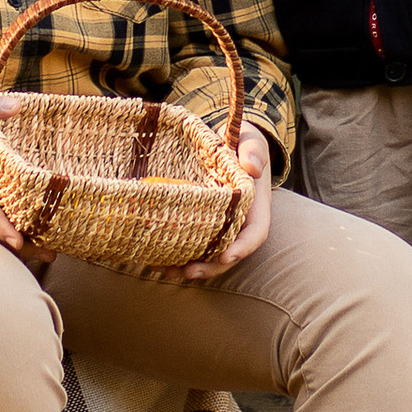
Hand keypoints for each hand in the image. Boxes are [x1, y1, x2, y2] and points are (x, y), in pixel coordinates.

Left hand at [181, 122, 274, 281]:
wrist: (228, 141)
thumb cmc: (241, 140)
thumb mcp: (251, 139)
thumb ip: (253, 150)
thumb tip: (252, 167)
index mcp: (255, 206)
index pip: (255, 233)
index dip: (242, 248)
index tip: (226, 257)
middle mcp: (239, 221)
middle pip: (230, 252)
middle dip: (211, 266)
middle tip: (188, 272)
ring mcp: (220, 225)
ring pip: (209, 254)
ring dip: (190, 266)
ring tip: (165, 270)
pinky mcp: (203, 223)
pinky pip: (193, 243)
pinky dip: (177, 254)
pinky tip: (156, 259)